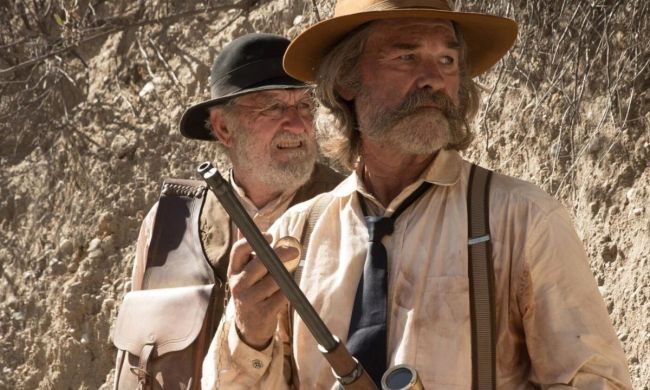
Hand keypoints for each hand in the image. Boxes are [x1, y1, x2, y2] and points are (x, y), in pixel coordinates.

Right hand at [228, 232, 298, 349]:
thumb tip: (247, 223)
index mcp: (233, 271)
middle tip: (295, 250)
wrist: (249, 327)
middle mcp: (238, 284)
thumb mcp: (244, 272)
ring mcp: (249, 300)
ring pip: (275, 280)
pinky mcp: (262, 313)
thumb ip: (247, 249)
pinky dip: (288, 291)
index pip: (238, 250)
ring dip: (285, 276)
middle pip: (261, 263)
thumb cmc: (251, 291)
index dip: (253, 240)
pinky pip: (283, 295)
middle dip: (281, 254)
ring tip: (286, 277)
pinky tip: (286, 292)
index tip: (270, 236)